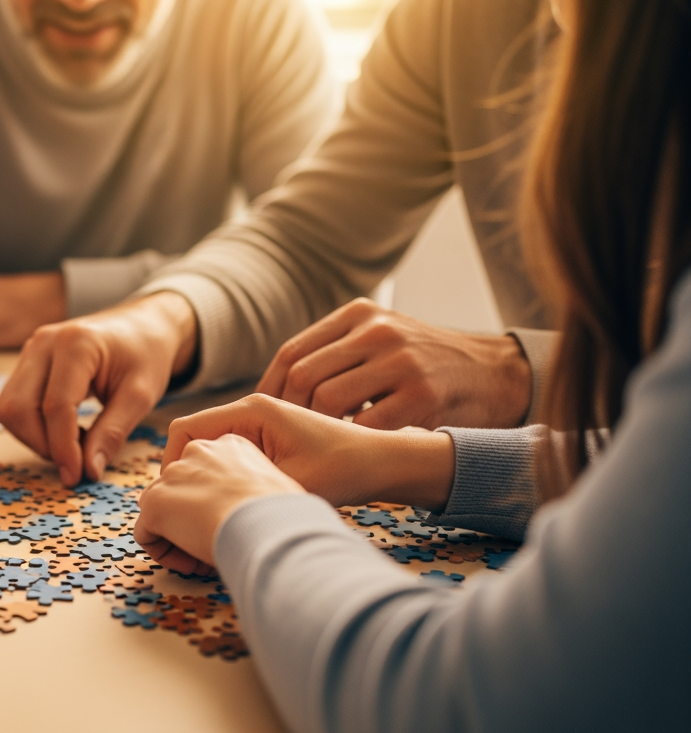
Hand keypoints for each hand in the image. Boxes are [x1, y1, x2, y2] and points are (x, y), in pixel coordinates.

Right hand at [0, 292, 196, 486]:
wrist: (141, 326)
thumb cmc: (145, 355)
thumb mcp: (140, 395)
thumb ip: (112, 433)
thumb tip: (87, 471)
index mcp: (76, 344)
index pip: (55, 406)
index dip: (62, 448)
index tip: (76, 477)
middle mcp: (44, 343)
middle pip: (19, 408)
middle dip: (43, 445)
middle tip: (76, 462)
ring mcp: (31, 350)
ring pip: (8, 409)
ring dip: (34, 437)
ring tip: (72, 444)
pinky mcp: (27, 361)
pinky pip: (13, 403)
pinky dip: (32, 426)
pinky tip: (63, 430)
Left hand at [135, 435, 303, 574]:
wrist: (270, 524)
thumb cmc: (284, 515)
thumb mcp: (275, 488)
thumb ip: (251, 490)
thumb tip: (244, 510)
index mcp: (229, 445)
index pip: (205, 472)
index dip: (216, 504)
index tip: (234, 525)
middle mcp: (197, 452)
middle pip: (179, 489)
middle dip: (191, 518)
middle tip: (215, 542)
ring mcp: (172, 476)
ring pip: (160, 510)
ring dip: (177, 535)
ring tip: (203, 555)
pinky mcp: (156, 503)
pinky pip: (146, 534)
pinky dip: (163, 552)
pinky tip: (192, 563)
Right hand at [163, 394, 455, 510]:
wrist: (388, 463)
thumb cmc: (346, 470)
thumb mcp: (289, 484)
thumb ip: (240, 491)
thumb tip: (200, 510)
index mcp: (251, 411)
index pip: (183, 430)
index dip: (170, 465)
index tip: (174, 501)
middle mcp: (252, 410)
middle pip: (193, 440)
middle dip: (185, 476)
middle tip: (190, 513)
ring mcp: (262, 423)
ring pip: (212, 450)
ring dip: (207, 479)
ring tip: (213, 511)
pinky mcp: (272, 438)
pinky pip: (233, 455)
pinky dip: (227, 478)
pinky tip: (240, 504)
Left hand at [257, 298, 531, 428]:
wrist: (496, 374)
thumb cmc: (425, 365)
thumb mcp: (381, 339)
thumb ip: (336, 352)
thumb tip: (275, 388)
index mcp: (359, 315)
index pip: (292, 352)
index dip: (272, 389)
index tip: (265, 417)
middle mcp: (377, 331)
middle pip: (304, 376)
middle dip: (288, 413)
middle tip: (287, 438)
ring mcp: (401, 362)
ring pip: (328, 401)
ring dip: (316, 429)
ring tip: (319, 443)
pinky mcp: (423, 395)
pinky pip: (366, 426)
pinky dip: (351, 441)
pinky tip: (353, 448)